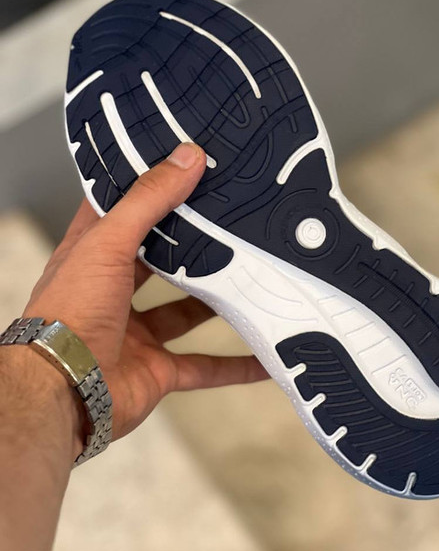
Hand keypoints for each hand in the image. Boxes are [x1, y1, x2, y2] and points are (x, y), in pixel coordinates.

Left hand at [23, 142, 267, 449]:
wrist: (62, 393)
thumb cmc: (70, 312)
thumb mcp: (107, 242)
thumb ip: (149, 200)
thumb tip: (187, 156)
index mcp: (92, 256)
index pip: (119, 211)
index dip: (147, 188)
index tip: (183, 166)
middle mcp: (112, 292)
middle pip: (158, 261)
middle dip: (191, 246)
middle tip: (231, 220)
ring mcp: (136, 333)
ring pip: (185, 312)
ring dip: (217, 301)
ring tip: (252, 278)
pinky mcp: (157, 371)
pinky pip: (204, 367)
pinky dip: (234, 366)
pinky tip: (263, 357)